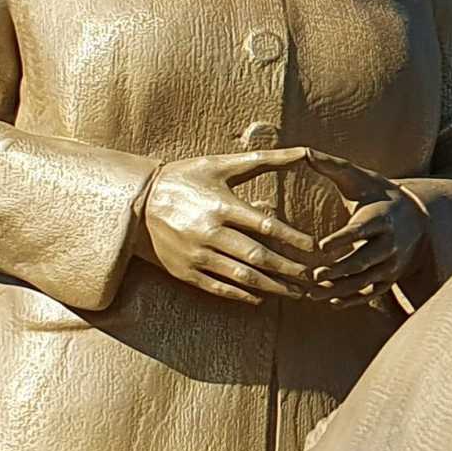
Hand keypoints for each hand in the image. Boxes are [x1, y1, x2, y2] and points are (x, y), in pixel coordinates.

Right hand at [136, 149, 326, 304]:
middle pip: (259, 257)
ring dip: (273, 288)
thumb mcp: (221, 164)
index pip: (267, 226)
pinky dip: (242, 296)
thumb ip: (264, 160)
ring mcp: (197, 255)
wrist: (136, 201)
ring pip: (243, 277)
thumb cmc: (185, 178)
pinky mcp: (185, 272)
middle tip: (313, 277)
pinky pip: (219, 289)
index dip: (294, 239)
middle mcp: (210, 233)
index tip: (315, 248)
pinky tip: (261, 298)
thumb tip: (302, 152)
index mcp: (222, 206)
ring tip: (295, 293)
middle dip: (290, 269)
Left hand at [291, 148, 431, 308]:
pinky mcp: (390, 277)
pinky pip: (372, 292)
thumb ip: (330, 166)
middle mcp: (390, 242)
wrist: (416, 217)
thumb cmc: (377, 193)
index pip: (361, 229)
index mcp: (381, 217)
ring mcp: (391, 262)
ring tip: (314, 293)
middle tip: (315, 275)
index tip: (321, 246)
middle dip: (341, 269)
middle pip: (365, 259)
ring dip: (341, 288)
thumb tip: (303, 151)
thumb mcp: (358, 178)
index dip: (343, 238)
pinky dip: (353, 299)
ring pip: (366, 280)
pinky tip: (331, 301)